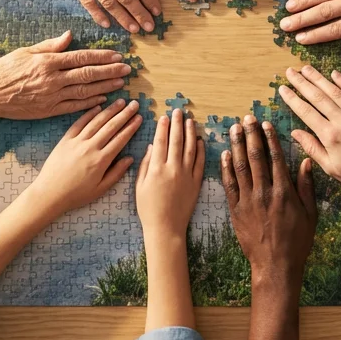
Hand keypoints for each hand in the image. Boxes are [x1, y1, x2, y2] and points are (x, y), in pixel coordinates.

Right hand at [0, 31, 130, 128]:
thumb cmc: (4, 70)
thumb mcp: (26, 52)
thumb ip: (50, 45)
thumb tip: (70, 35)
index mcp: (47, 62)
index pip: (81, 57)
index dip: (101, 56)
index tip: (117, 55)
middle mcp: (52, 80)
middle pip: (87, 75)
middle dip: (110, 71)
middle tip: (127, 69)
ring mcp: (51, 97)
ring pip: (84, 92)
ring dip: (105, 87)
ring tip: (121, 84)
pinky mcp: (48, 111)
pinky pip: (74, 107)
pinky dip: (90, 104)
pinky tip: (104, 100)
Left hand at [26, 98, 141, 218]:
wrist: (49, 193)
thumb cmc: (76, 195)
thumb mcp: (100, 189)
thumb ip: (116, 173)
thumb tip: (130, 159)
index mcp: (101, 160)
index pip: (120, 139)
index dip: (131, 127)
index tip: (139, 118)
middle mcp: (90, 147)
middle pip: (111, 127)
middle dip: (124, 114)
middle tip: (134, 104)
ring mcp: (77, 142)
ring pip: (96, 122)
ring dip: (110, 110)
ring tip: (120, 101)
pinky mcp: (65, 140)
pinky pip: (79, 123)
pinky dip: (89, 114)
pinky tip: (98, 107)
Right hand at [136, 109, 205, 239]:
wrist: (166, 228)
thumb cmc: (148, 209)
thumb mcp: (140, 186)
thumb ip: (145, 165)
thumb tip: (151, 147)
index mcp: (156, 169)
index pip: (160, 142)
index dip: (162, 128)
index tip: (164, 117)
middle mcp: (172, 169)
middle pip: (176, 141)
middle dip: (177, 124)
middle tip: (178, 111)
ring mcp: (186, 176)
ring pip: (190, 149)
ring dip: (190, 133)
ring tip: (190, 121)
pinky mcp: (196, 183)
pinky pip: (200, 163)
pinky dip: (201, 150)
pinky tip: (200, 140)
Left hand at [221, 116, 316, 285]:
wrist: (275, 266)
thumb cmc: (297, 242)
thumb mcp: (310, 214)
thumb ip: (306, 187)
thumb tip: (306, 162)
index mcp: (284, 192)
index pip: (275, 158)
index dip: (269, 139)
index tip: (265, 124)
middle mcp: (265, 193)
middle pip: (256, 158)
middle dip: (251, 136)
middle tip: (247, 118)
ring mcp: (248, 202)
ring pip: (240, 168)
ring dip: (237, 146)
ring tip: (234, 129)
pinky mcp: (236, 211)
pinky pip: (229, 186)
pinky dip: (226, 169)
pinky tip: (224, 155)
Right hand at [278, 65, 340, 206]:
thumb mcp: (331, 167)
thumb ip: (312, 147)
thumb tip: (295, 133)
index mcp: (330, 136)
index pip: (306, 112)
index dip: (292, 99)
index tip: (282, 88)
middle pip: (318, 97)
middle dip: (302, 82)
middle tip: (290, 71)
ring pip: (335, 92)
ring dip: (319, 78)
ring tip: (306, 68)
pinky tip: (334, 74)